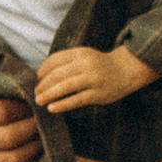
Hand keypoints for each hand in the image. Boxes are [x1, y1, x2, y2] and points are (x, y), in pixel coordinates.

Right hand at [0, 80, 40, 161]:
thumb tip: (32, 83)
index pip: (2, 112)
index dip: (26, 108)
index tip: (37, 103)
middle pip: (10, 137)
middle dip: (34, 127)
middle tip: (46, 119)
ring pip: (14, 160)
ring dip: (36, 146)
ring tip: (44, 133)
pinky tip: (35, 149)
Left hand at [35, 43, 154, 115]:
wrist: (127, 70)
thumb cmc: (99, 65)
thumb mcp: (84, 57)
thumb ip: (66, 62)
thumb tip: (41, 76)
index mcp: (80, 53)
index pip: (54, 60)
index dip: (43, 70)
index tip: (37, 80)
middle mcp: (86, 64)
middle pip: (58, 74)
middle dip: (43, 85)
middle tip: (35, 93)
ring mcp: (93, 79)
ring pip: (65, 86)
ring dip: (49, 94)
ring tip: (39, 101)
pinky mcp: (98, 94)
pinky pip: (76, 100)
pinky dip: (62, 104)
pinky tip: (52, 108)